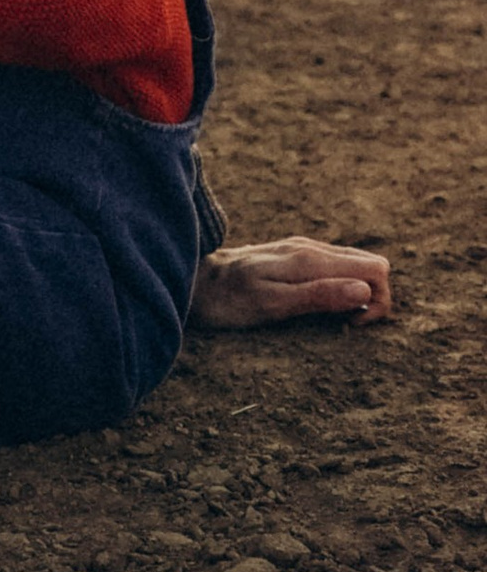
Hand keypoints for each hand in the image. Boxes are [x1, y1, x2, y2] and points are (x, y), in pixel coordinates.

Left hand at [190, 236, 392, 329]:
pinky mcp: (292, 257)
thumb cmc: (229, 300)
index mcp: (311, 259)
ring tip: (333, 318)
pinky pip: (334, 268)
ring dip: (357, 293)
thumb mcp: (273, 305)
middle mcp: (311, 248)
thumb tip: (364, 292)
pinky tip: (317, 305)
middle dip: (373, 297)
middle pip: (371, 265)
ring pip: (354, 265)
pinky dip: (340, 287)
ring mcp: (302, 250)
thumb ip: (319, 295)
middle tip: (346, 324)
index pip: (376, 269)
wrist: (193, 282)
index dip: (378, 301)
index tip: (353, 323)